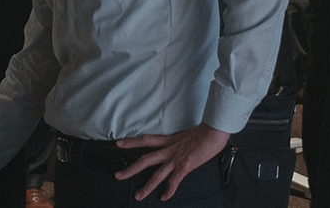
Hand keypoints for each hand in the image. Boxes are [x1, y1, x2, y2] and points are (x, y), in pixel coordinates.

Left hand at [115, 123, 231, 200]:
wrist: (212, 133)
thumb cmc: (202, 132)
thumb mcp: (184, 135)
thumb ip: (177, 142)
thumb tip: (177, 146)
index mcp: (167, 140)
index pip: (145, 140)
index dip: (131, 141)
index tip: (119, 143)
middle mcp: (168, 150)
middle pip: (144, 160)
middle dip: (130, 169)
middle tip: (118, 175)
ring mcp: (175, 160)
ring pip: (156, 175)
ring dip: (146, 187)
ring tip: (138, 196)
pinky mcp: (183, 167)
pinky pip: (173, 182)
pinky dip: (168, 190)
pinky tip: (163, 197)